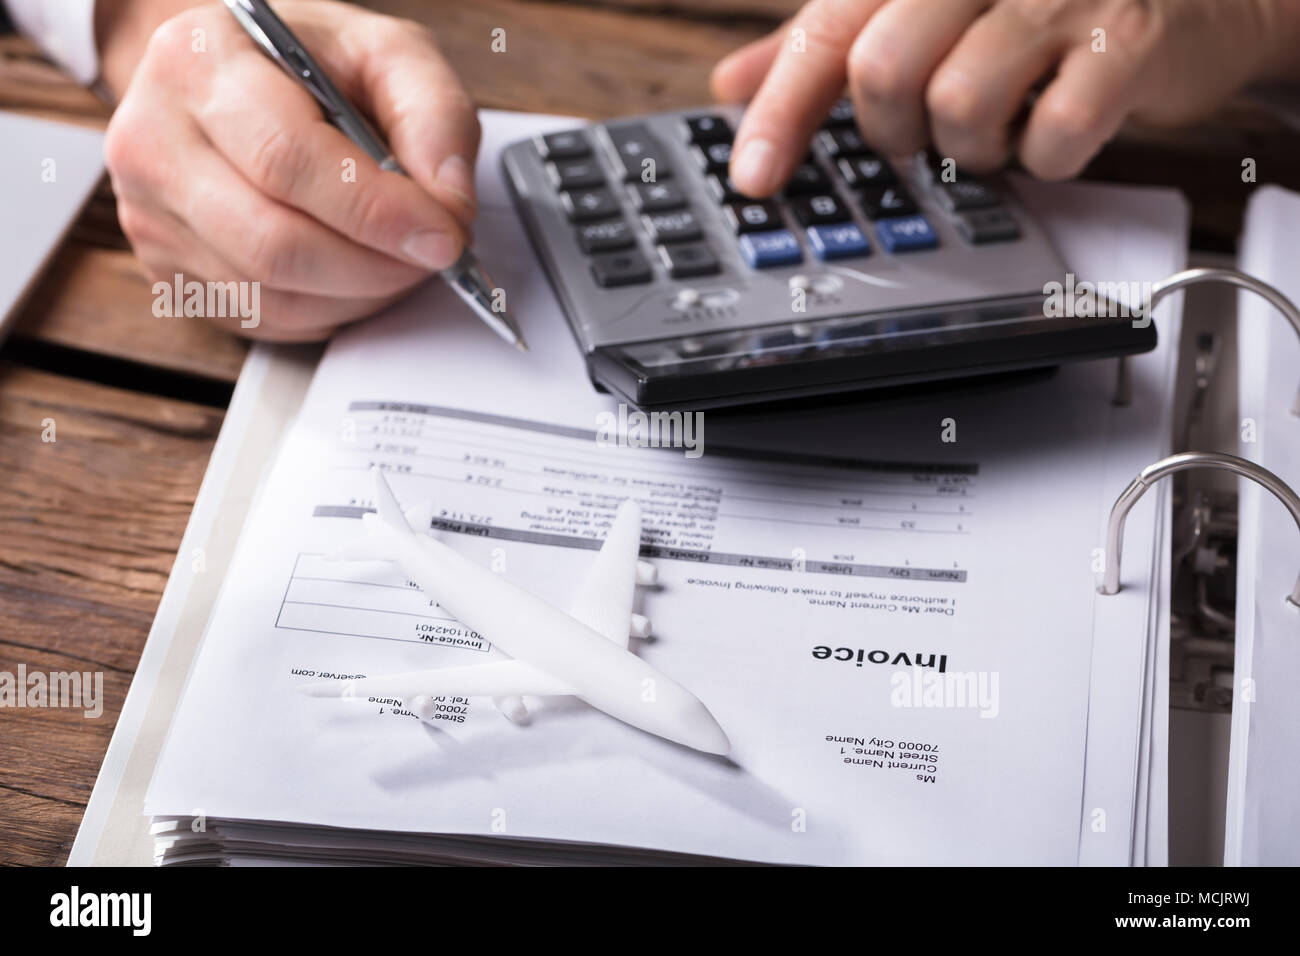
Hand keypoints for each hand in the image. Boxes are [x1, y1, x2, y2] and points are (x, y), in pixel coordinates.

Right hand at [99, 0, 478, 340]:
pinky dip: (331, 311)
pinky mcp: (168, 273)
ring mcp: (149, 216)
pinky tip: (356, 274)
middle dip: (377, 266)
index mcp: (198, 61)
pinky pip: (265, 320)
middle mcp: (154, 140)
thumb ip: (433, 114)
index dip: (376, 211)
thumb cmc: (306, 63)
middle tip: (433, 255)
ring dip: (361, 294)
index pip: (286, 160)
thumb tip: (449, 201)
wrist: (235, 79)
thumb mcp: (385, 52)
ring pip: (273, 295)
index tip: (442, 235)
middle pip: (275, 245)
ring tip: (400, 259)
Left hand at [713, 0, 1299, 195]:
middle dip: (892, 129)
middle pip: (883, 72)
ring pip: (960, 106)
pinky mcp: (1127, 38)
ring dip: (971, 144)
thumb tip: (734, 82)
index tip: (753, 176)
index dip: (781, 112)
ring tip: (1004, 116)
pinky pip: (1052, 135)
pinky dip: (1045, 155)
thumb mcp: (926, 4)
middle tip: (922, 128)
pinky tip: (1058, 122)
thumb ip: (832, 37)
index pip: (827, 32)